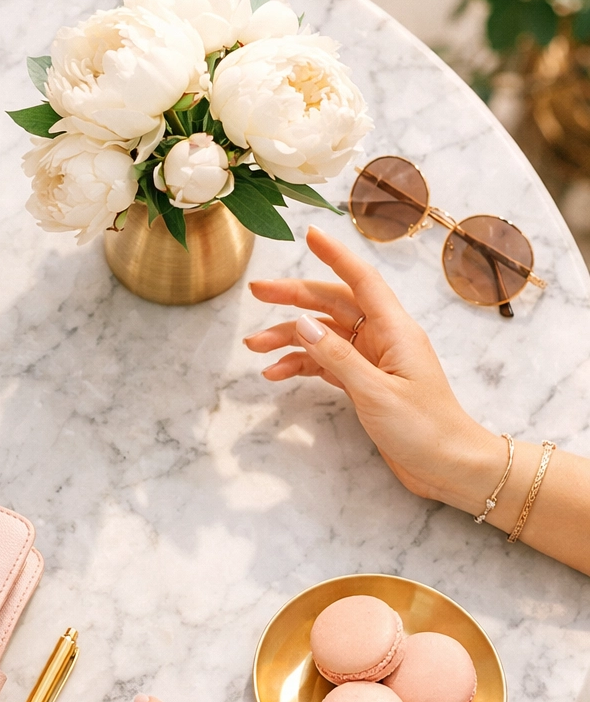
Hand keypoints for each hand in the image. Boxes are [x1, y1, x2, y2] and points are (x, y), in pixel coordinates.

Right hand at [244, 226, 499, 508]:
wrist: (449, 467)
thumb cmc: (425, 429)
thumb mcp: (376, 393)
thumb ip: (337, 357)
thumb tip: (302, 324)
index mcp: (394, 330)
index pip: (361, 280)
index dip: (335, 255)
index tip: (310, 233)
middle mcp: (383, 338)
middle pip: (332, 305)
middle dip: (294, 297)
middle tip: (256, 291)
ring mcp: (373, 360)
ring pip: (323, 335)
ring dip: (289, 338)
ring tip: (254, 346)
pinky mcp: (364, 383)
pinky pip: (326, 363)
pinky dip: (301, 365)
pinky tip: (276, 373)